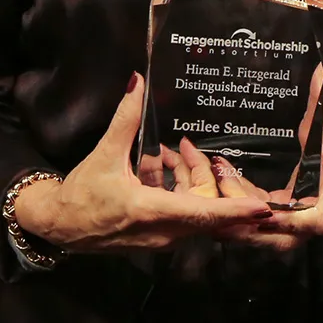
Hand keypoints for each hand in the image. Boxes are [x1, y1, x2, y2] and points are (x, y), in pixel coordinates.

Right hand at [11, 73, 275, 252]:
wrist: (59, 226)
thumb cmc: (81, 194)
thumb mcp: (103, 155)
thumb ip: (125, 119)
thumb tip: (137, 83)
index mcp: (151, 212)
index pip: (202, 214)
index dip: (235, 211)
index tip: (263, 208)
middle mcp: (161, 232)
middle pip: (203, 205)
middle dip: (204, 174)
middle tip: (187, 147)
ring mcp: (160, 239)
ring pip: (192, 208)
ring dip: (186, 178)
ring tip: (166, 152)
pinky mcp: (156, 238)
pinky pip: (181, 213)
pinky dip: (176, 188)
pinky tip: (157, 166)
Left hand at [209, 55, 322, 250]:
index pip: (316, 221)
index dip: (292, 222)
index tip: (266, 208)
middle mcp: (313, 213)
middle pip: (283, 238)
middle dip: (250, 226)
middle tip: (220, 205)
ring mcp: (296, 220)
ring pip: (265, 233)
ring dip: (237, 218)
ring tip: (210, 192)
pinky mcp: (281, 218)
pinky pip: (257, 220)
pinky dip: (237, 207)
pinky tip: (215, 186)